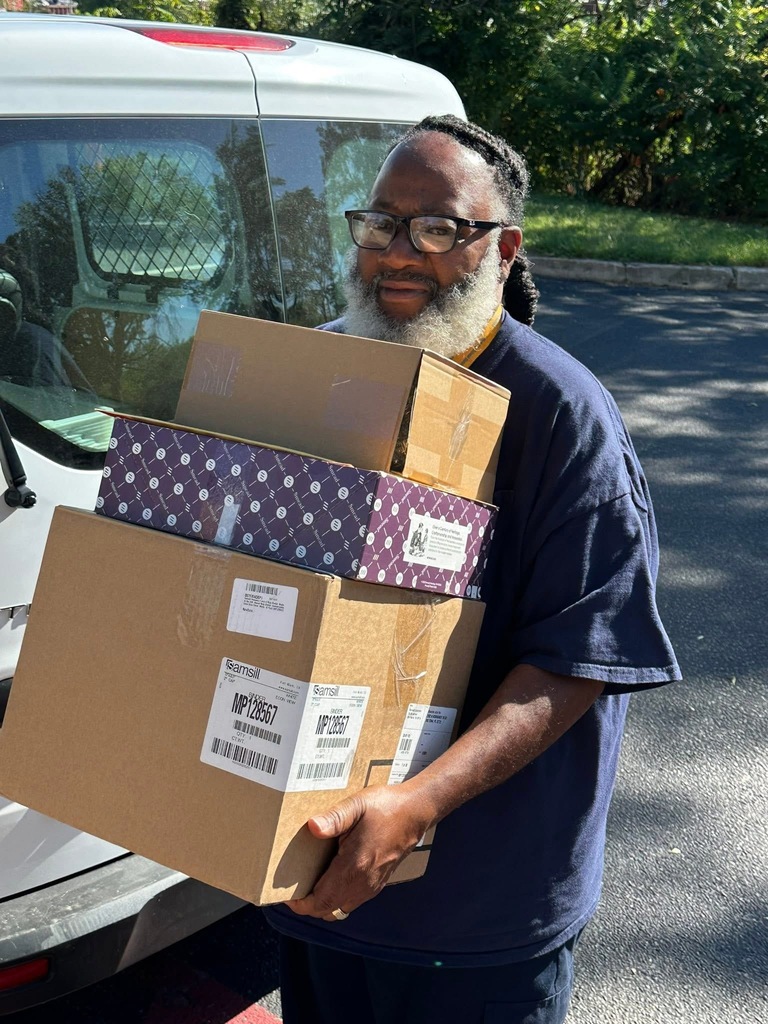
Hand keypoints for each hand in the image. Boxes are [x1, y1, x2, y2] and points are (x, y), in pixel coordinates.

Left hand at [285, 784, 431, 922]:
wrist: (416, 812)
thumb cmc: (387, 806)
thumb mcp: (358, 805)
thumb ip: (334, 818)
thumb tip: (312, 827)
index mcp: (354, 866)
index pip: (321, 901)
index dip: (300, 905)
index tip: (286, 894)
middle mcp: (363, 883)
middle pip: (327, 910)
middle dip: (307, 905)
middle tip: (293, 887)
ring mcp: (372, 886)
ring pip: (339, 908)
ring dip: (323, 902)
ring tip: (309, 882)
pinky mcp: (378, 884)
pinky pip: (351, 901)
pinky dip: (337, 898)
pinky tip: (331, 877)